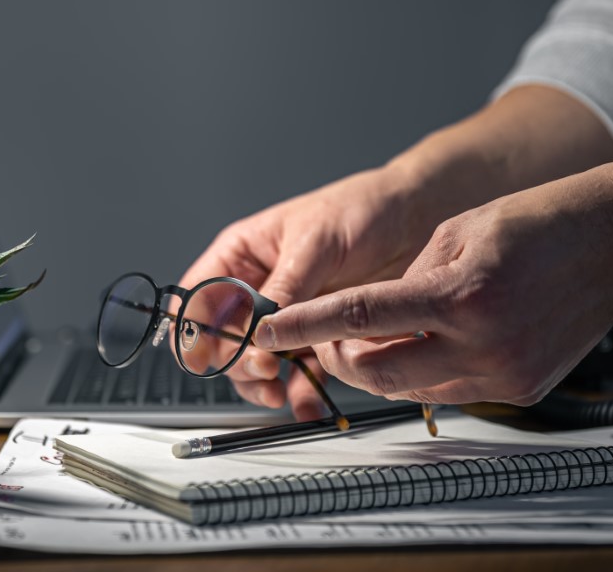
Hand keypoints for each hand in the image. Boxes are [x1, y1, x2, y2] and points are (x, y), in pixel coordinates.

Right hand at [178, 165, 431, 419]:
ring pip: (255, 363)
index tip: (211, 352)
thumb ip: (283, 289)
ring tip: (278, 389)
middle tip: (263, 366)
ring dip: (260, 383)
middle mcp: (258, 288)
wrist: (417, 218)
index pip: (197, 297)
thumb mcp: (314, 244)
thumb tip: (255, 332)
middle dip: (234, 360)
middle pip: (221, 339)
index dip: (195, 328)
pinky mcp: (318, 337)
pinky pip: (298, 373)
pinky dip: (299, 393)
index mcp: (242, 255)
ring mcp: (287, 316)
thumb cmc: (360, 209)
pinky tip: (307, 404)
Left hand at [251, 177, 612, 405]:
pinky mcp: (522, 389)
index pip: (359, 317)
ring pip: (412, 389)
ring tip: (387, 332)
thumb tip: (368, 317)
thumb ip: (406, 279)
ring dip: (384, 365)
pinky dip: (430, 370)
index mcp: (460, 293)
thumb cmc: (541, 222)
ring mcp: (506, 374)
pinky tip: (437, 340)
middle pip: (376, 372)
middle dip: (339, 356)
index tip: (268, 332)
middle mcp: (484, 344)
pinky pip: (452, 392)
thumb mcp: (455, 232)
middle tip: (328, 336)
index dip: (305, 327)